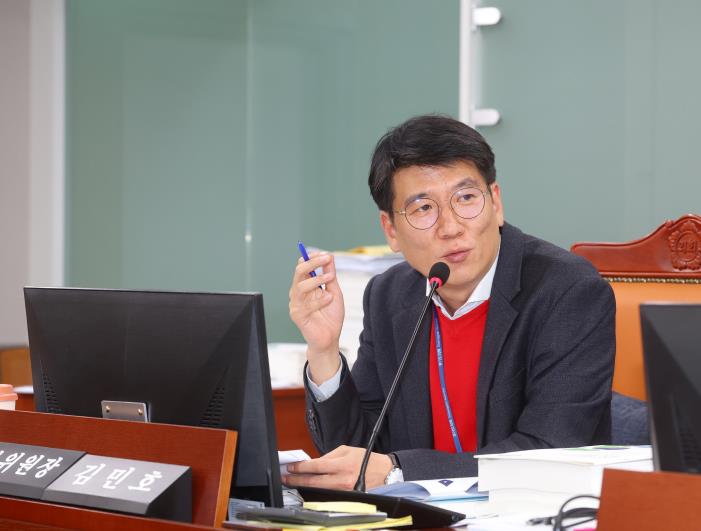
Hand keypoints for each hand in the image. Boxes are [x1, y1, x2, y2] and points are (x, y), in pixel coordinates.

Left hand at [282, 445, 392, 490]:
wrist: (384, 473)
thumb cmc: (366, 460)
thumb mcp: (347, 451)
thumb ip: (328, 457)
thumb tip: (313, 463)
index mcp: (342, 465)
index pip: (316, 466)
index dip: (301, 467)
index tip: (291, 467)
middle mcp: (342, 480)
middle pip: (313, 481)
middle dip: (297, 480)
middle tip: (286, 478)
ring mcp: (344, 492)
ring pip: (318, 490)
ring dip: (304, 487)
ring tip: (293, 483)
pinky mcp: (346, 498)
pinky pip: (327, 495)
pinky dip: (316, 492)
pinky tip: (308, 489)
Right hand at [289, 252, 344, 382]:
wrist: (330, 338)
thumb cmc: (330, 316)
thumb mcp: (334, 292)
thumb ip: (330, 276)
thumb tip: (329, 257)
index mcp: (305, 286)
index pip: (303, 267)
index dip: (313, 258)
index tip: (326, 254)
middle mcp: (298, 293)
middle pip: (298, 272)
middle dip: (312, 263)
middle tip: (326, 258)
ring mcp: (296, 304)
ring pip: (300, 287)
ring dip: (316, 280)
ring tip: (330, 278)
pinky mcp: (297, 316)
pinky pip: (306, 305)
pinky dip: (319, 300)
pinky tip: (329, 298)